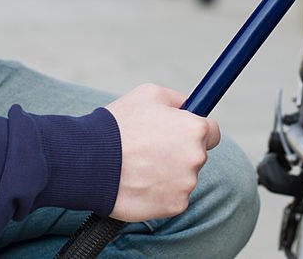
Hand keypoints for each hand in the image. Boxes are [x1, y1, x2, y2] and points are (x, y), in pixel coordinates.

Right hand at [105, 84, 220, 221]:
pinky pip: (171, 198)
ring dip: (168, 174)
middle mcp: (196, 158)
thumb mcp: (150, 95)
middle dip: (178, 152)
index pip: (212, 132)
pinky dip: (158, 193)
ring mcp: (186, 185)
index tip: (182, 134)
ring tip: (139, 166)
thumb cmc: (118, 125)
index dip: (195, 131)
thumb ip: (178, 100)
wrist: (90, 160)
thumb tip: (189, 106)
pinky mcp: (173, 206)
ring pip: (183, 178)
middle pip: (196, 156)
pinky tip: (139, 182)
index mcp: (195, 129)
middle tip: (150, 149)